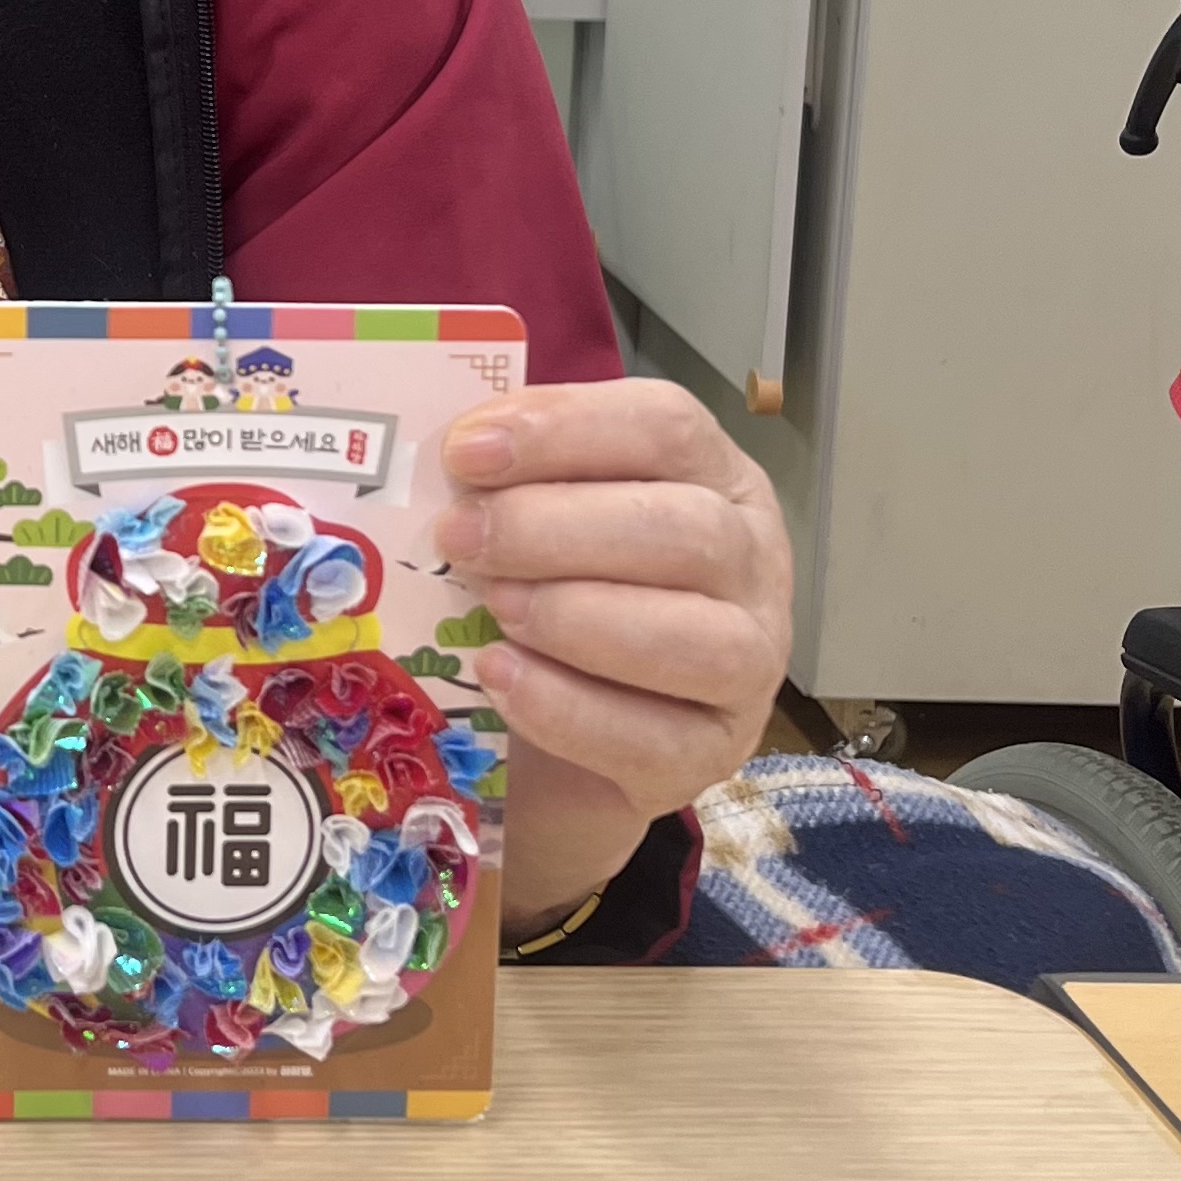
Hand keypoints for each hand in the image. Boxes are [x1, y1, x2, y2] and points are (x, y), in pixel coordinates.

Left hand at [432, 379, 792, 935]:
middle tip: (457, 537)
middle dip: (552, 528)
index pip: (664, 425)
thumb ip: (504, 482)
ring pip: (697, 638)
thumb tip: (431, 457)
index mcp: (711, 474)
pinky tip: (498, 678)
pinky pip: (655, 738)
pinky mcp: (712, 755)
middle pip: (682, 528)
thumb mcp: (535, 521)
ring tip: (490, 608)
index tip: (464, 451)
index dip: (563, 430)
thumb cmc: (547, 596)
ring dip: (573, 617)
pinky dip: (567, 708)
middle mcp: (749, 561)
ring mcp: (748, 664)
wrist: (557, 744)